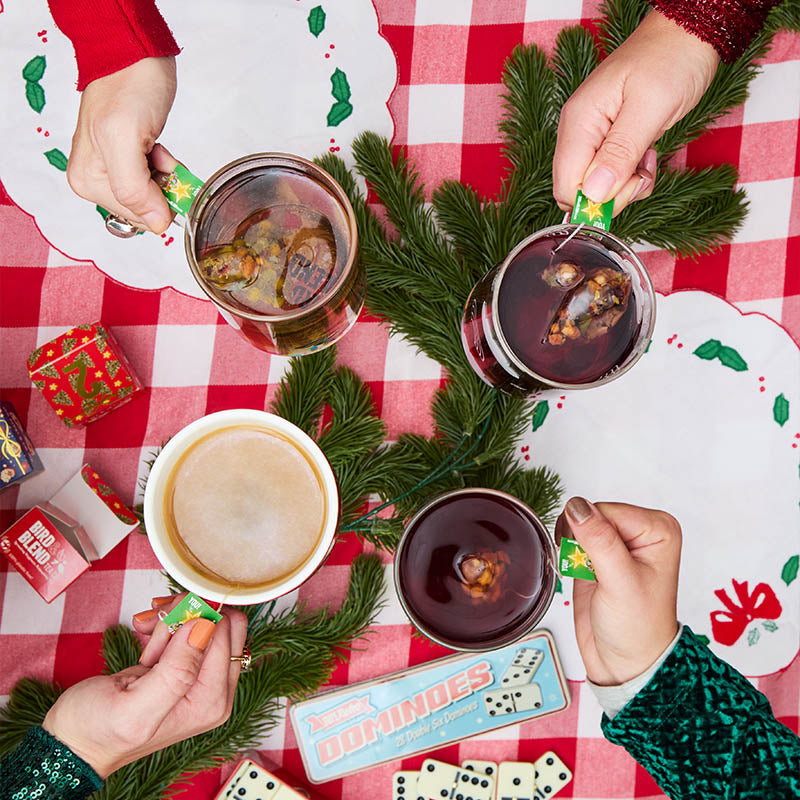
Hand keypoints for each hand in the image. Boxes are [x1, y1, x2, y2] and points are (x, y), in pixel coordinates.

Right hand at [42, 594, 247, 777]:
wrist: (76, 740)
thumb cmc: (98, 732)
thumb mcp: (134, 708)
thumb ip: (177, 671)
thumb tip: (205, 627)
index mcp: (211, 702)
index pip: (227, 634)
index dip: (194, 618)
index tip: (163, 625)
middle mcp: (215, 690)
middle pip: (224, 624)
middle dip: (187, 614)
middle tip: (155, 624)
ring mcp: (204, 677)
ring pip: (207, 621)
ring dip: (173, 618)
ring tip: (145, 636)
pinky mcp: (188, 666)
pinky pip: (190, 627)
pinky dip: (167, 622)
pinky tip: (146, 635)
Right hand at [66, 56, 176, 232]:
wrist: (135, 53)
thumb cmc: (127, 85)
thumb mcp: (125, 139)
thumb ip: (134, 189)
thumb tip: (155, 224)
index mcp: (87, 181)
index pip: (138, 218)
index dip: (159, 199)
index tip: (159, 170)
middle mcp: (95, 180)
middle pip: (146, 209)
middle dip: (161, 186)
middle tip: (157, 155)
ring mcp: (112, 170)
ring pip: (155, 195)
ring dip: (166, 175)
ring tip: (155, 147)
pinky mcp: (129, 159)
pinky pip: (157, 180)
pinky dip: (166, 167)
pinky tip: (157, 146)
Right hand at [553, 10, 719, 215]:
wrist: (688, 34)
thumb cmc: (671, 59)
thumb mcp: (650, 108)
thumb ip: (620, 152)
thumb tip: (594, 194)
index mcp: (579, 123)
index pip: (567, 186)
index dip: (597, 200)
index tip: (630, 186)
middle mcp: (579, 133)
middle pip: (579, 190)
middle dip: (614, 194)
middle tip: (643, 174)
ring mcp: (594, 137)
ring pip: (597, 186)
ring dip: (626, 185)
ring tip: (649, 159)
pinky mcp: (610, 140)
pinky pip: (612, 175)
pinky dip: (632, 175)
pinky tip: (648, 154)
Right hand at [557, 497, 680, 685]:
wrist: (624, 662)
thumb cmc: (638, 628)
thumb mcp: (621, 583)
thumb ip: (599, 540)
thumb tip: (577, 507)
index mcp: (658, 529)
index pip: (607, 509)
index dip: (594, 534)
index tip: (601, 566)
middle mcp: (640, 532)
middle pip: (591, 514)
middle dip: (582, 542)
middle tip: (595, 573)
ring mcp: (618, 543)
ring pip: (577, 524)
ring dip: (573, 549)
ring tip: (590, 575)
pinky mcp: (598, 554)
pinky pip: (571, 538)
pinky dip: (568, 555)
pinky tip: (582, 575)